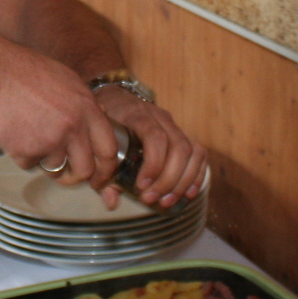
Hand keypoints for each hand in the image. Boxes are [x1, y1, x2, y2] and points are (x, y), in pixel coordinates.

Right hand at [0, 48, 120, 195]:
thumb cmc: (27, 71)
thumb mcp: (68, 80)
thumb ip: (86, 103)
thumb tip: (101, 117)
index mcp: (87, 109)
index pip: (109, 150)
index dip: (106, 169)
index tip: (99, 178)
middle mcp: (73, 128)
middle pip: (85, 170)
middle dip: (76, 177)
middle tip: (67, 175)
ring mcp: (49, 141)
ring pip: (55, 168)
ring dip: (44, 158)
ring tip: (31, 133)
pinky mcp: (26, 151)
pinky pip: (29, 164)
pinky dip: (22, 154)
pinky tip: (16, 132)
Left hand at [94, 84, 205, 208]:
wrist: (114, 96)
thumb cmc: (105, 121)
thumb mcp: (99, 139)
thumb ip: (103, 170)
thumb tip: (111, 202)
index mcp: (137, 114)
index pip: (155, 136)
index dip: (154, 163)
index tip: (141, 186)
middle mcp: (159, 117)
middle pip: (178, 147)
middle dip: (168, 179)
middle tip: (152, 199)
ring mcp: (173, 124)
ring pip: (192, 150)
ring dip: (183, 181)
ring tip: (168, 200)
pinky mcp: (182, 133)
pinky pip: (198, 153)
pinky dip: (196, 175)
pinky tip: (188, 193)